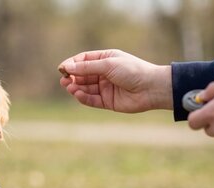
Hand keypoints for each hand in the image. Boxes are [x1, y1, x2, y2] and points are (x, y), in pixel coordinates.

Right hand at [58, 49, 172, 112]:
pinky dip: (83, 97)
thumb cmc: (132, 71)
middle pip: (82, 75)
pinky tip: (78, 94)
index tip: (62, 68)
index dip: (72, 64)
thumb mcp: (108, 65)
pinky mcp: (107, 101)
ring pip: (85, 88)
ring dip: (76, 88)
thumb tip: (67, 67)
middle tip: (64, 80)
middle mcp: (104, 73)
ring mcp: (105, 88)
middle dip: (72, 77)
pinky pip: (91, 100)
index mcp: (106, 59)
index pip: (84, 60)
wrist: (151, 88)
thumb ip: (87, 67)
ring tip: (70, 87)